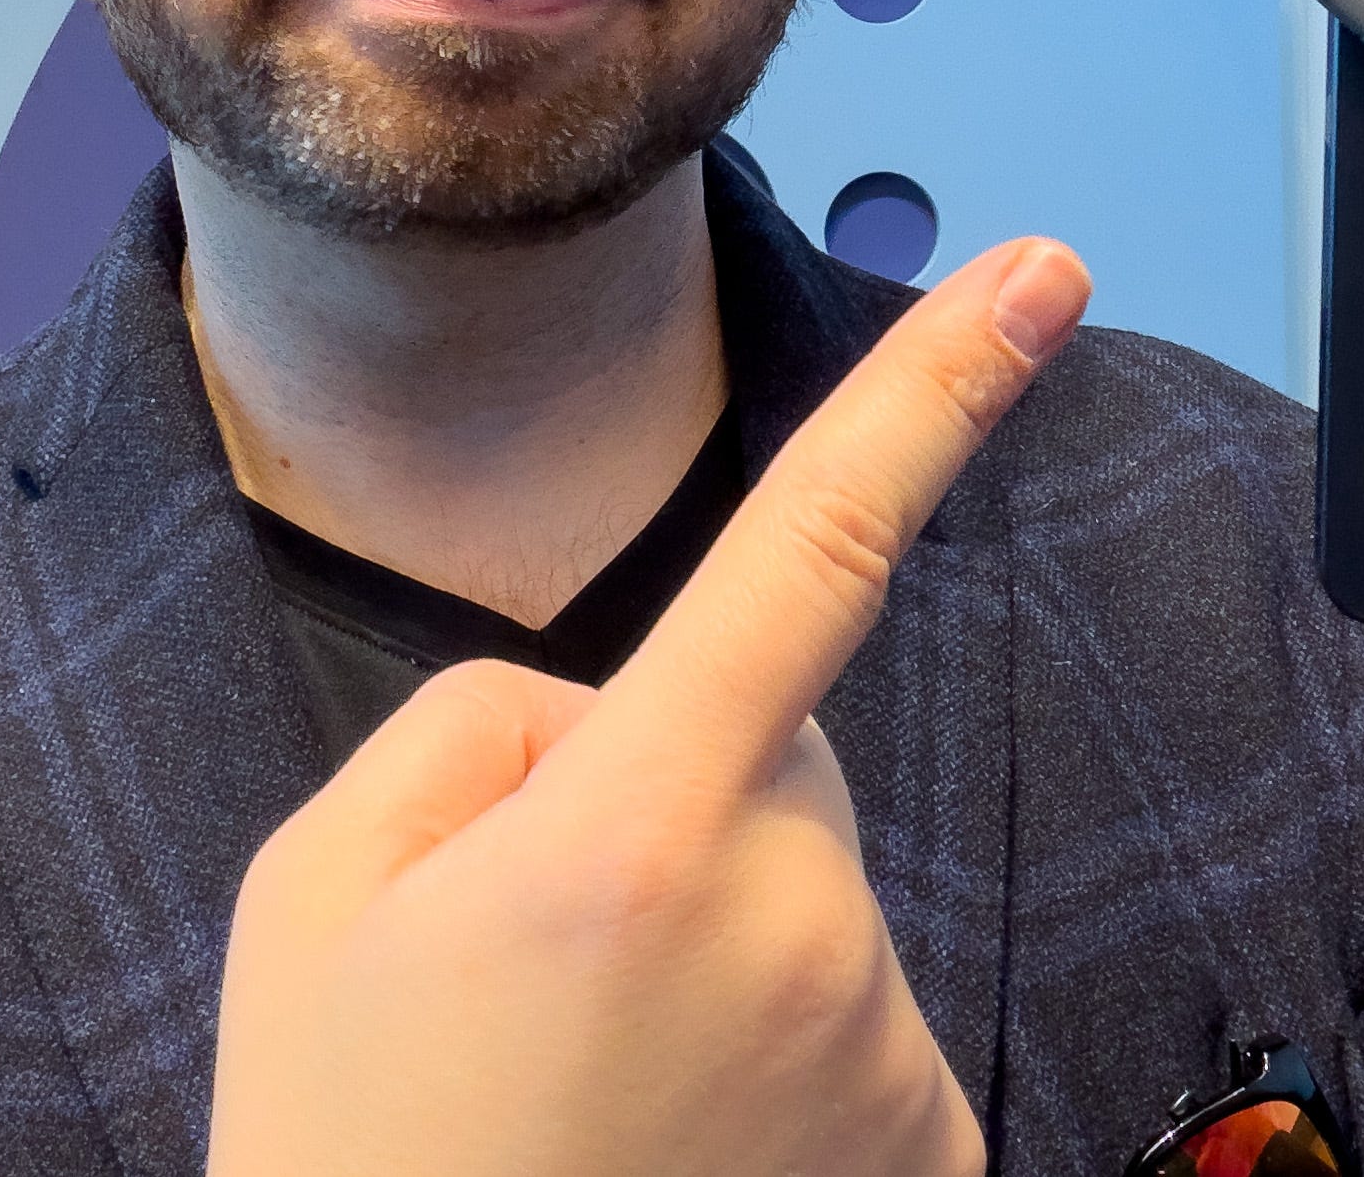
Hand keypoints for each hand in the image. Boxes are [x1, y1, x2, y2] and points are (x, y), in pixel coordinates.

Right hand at [205, 236, 1092, 1176]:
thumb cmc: (347, 1152)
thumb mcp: (320, 890)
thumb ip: (482, 729)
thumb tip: (622, 716)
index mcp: (629, 826)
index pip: (810, 550)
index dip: (935, 393)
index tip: (1044, 274)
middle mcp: (794, 921)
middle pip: (776, 746)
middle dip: (674, 800)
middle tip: (534, 976)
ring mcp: (877, 1047)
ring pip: (808, 887)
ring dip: (717, 941)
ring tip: (583, 1083)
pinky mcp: (930, 1148)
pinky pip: (851, 1011)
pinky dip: (778, 1048)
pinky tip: (667, 1137)